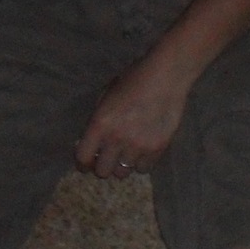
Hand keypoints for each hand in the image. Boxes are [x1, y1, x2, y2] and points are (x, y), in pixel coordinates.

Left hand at [75, 51, 197, 179]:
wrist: (167, 76)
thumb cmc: (135, 78)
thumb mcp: (108, 94)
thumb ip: (99, 117)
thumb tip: (93, 139)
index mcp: (100, 123)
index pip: (83, 157)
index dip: (83, 163)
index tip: (86, 164)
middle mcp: (117, 139)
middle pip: (103, 172)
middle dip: (103, 165)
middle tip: (109, 157)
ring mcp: (138, 146)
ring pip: (123, 172)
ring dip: (123, 164)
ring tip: (128, 152)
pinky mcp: (157, 149)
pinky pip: (143, 168)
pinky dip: (141, 162)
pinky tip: (143, 149)